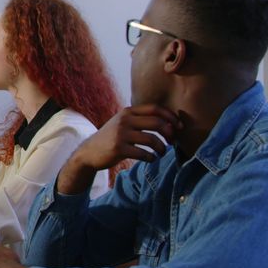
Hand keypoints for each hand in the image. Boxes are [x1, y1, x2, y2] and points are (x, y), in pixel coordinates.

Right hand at [58, 104, 178, 194]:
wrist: (89, 152)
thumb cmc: (111, 138)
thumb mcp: (122, 123)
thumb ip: (140, 119)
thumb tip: (170, 123)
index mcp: (128, 112)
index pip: (155, 109)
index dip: (171, 117)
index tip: (179, 127)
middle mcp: (124, 120)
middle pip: (157, 123)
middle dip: (170, 134)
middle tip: (172, 142)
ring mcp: (121, 134)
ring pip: (152, 140)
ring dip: (162, 148)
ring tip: (161, 153)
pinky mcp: (119, 149)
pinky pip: (144, 154)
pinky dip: (152, 158)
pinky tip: (151, 159)